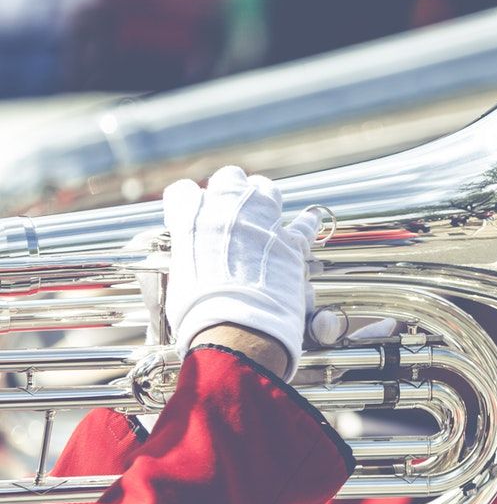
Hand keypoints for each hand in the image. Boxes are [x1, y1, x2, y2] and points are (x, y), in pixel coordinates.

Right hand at [162, 165, 321, 380]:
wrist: (236, 326)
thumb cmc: (198, 312)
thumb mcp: (179, 280)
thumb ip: (186, 261)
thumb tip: (188, 269)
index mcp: (191, 217)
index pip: (182, 193)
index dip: (185, 203)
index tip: (187, 215)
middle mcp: (228, 209)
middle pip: (229, 177)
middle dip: (228, 189)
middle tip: (227, 207)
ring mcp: (263, 221)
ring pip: (265, 189)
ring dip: (263, 196)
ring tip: (262, 205)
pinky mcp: (291, 241)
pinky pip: (305, 224)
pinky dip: (307, 223)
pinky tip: (311, 219)